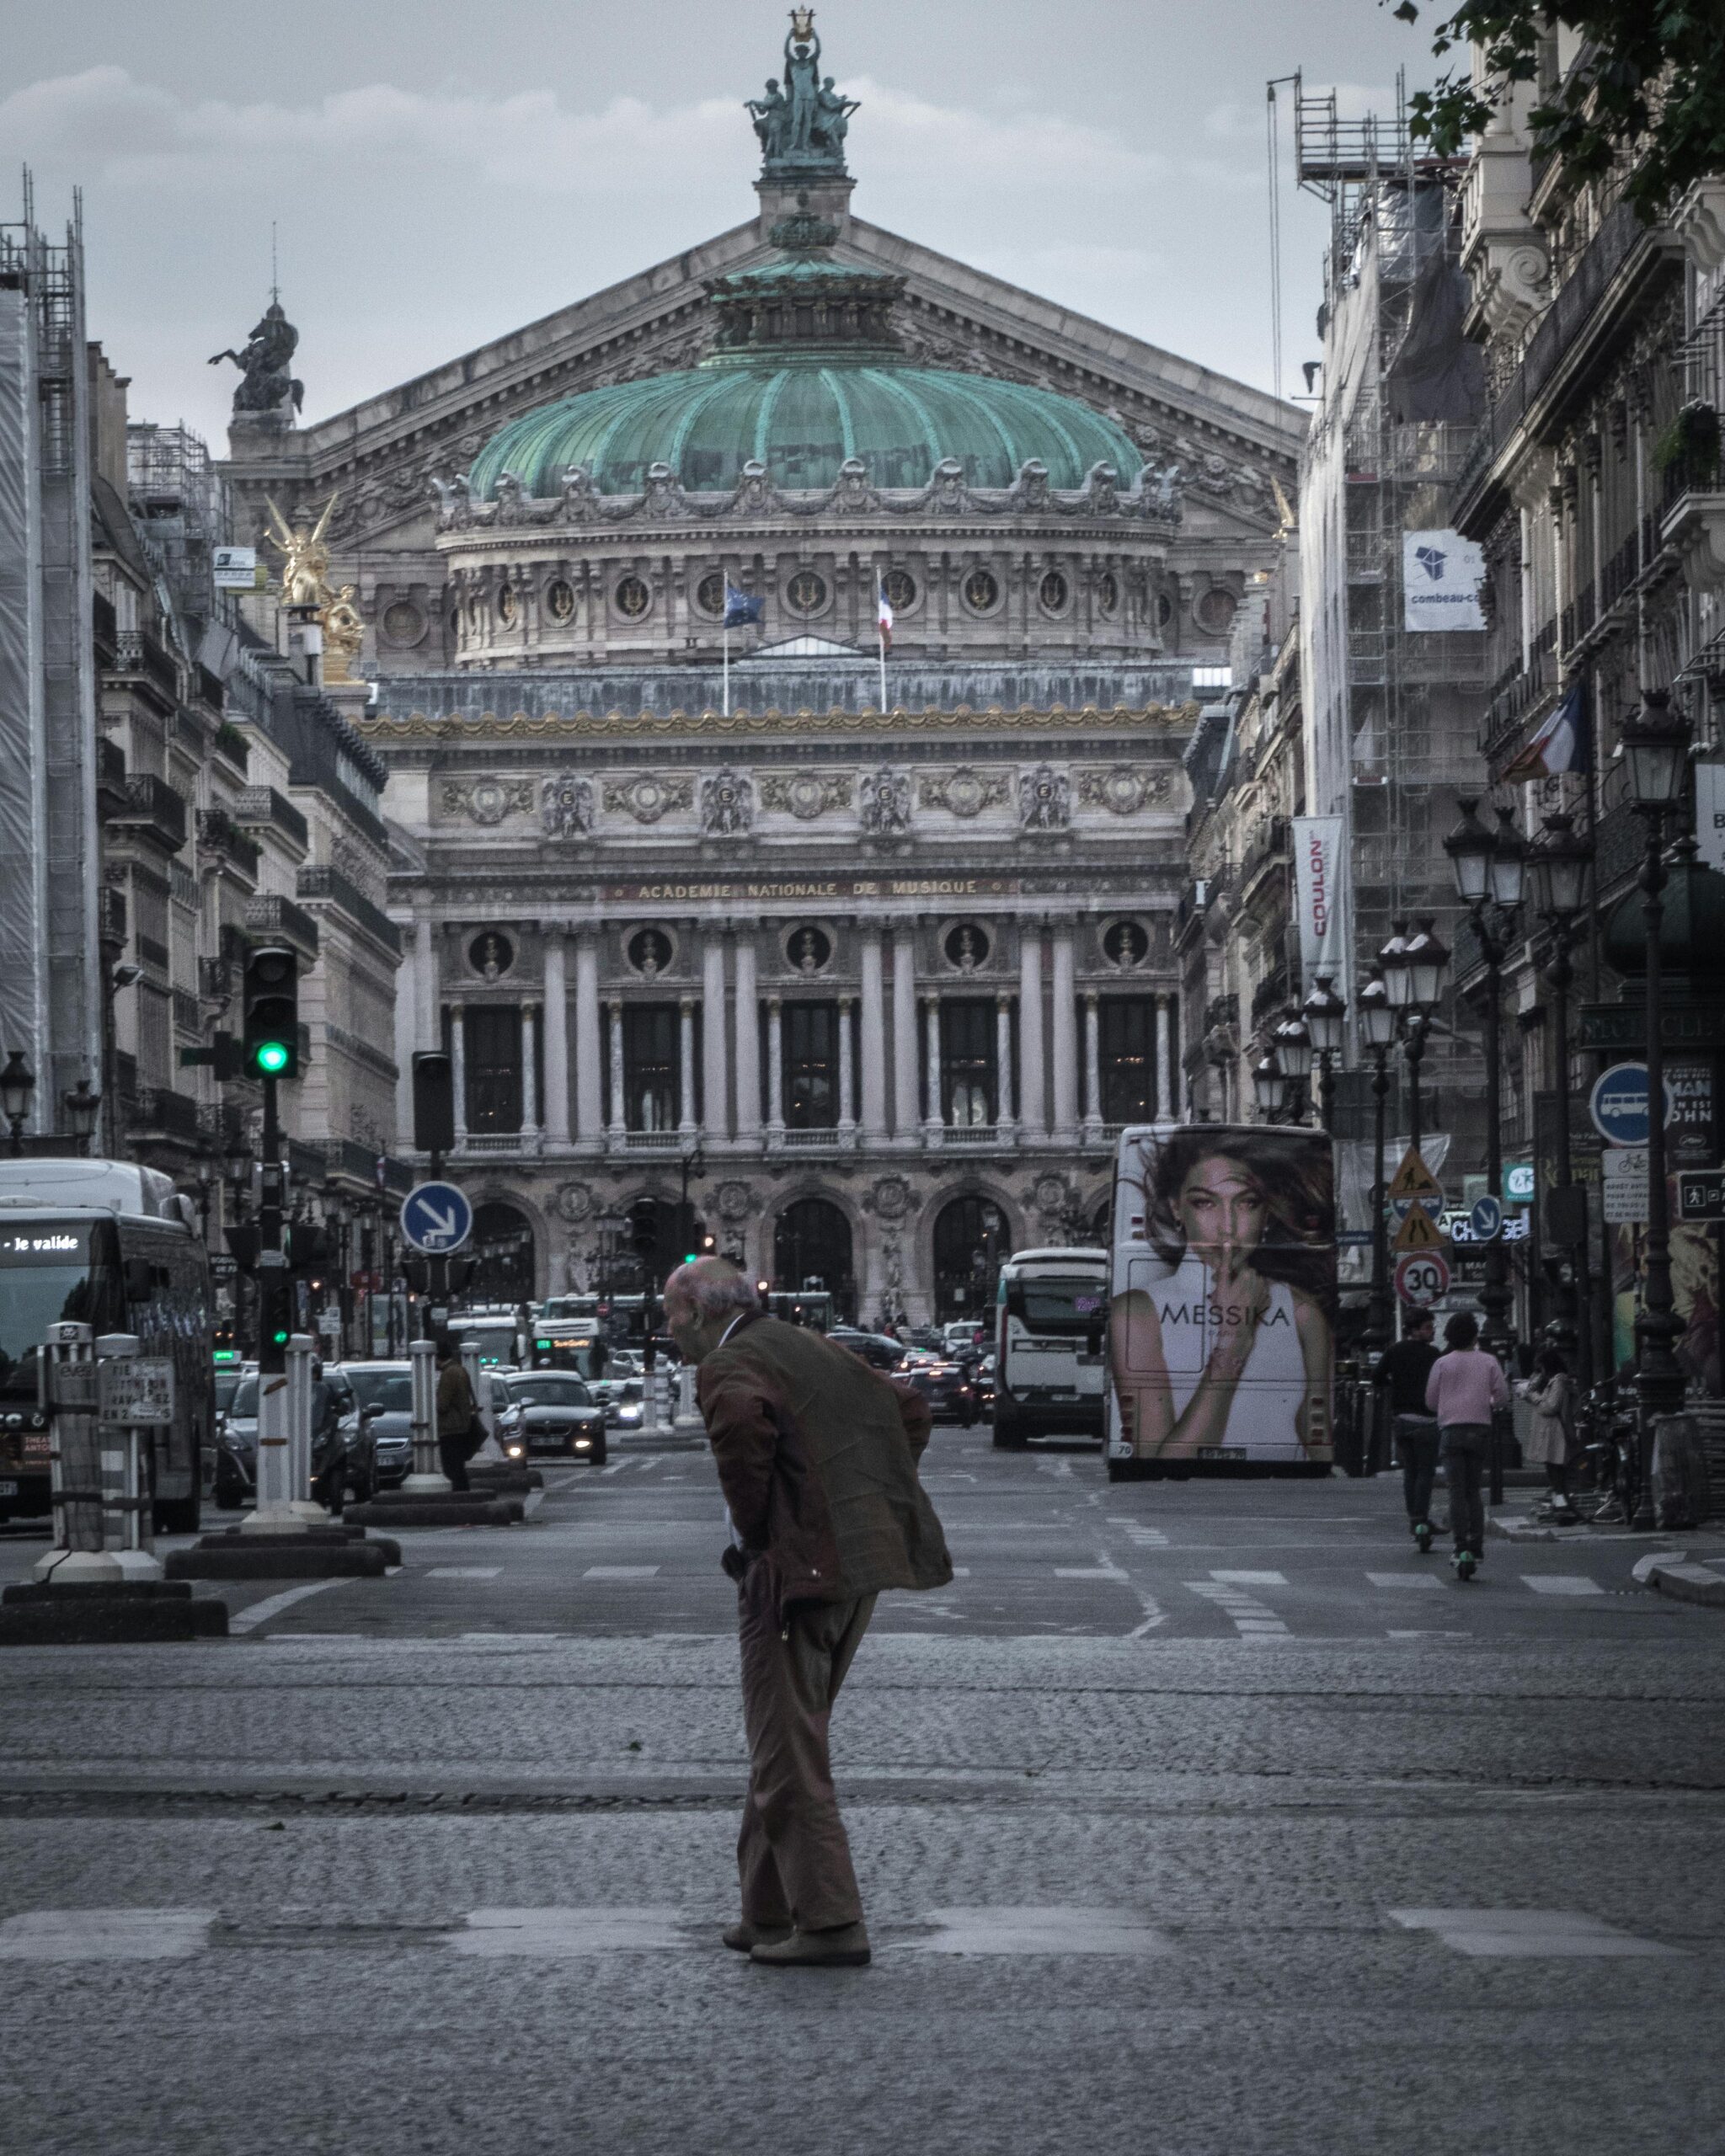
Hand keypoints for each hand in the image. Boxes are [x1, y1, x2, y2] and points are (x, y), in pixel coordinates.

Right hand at [1208, 1246, 1268, 1374]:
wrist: (1237, 1329)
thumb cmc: (1226, 1306)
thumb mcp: (1222, 1284)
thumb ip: (1225, 1262)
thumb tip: (1228, 1242)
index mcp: (1248, 1273)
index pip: (1239, 1265)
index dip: (1229, 1272)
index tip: (1222, 1281)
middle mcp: (1260, 1279)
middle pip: (1246, 1273)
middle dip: (1237, 1279)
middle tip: (1227, 1291)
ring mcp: (1265, 1291)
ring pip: (1253, 1282)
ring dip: (1245, 1286)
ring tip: (1235, 1298)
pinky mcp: (1267, 1300)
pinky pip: (1258, 1292)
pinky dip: (1252, 1295)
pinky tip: (1244, 1303)